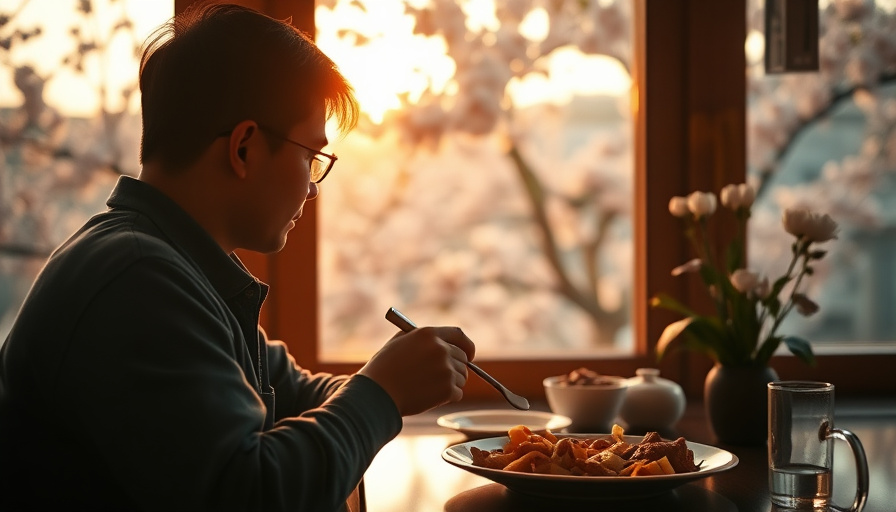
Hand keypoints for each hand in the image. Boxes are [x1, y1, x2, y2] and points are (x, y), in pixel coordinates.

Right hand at [358, 326, 474, 415]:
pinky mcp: (447, 389)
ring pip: (462, 377)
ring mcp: (446, 369)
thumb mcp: (399, 342)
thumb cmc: (384, 369)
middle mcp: (441, 349)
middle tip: (443, 377)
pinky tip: (430, 396)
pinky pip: (458, 393)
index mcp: (429, 334)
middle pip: (463, 358)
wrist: (377, 394)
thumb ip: (422, 339)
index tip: (469, 355)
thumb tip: (441, 342)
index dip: (466, 346)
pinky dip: (448, 397)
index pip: (459, 335)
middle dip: (456, 368)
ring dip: (451, 384)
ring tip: (428, 387)